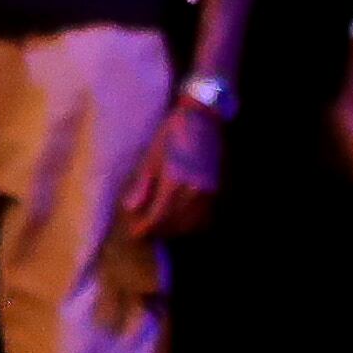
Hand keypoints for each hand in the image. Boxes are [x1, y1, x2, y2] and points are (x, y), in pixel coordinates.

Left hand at [118, 96, 226, 241]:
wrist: (205, 119)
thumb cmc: (173, 134)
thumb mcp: (151, 157)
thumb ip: (142, 186)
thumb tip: (131, 209)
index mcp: (175, 183)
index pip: (158, 218)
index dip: (145, 229)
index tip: (135, 234)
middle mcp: (196, 192)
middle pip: (175, 225)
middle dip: (159, 231)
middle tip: (145, 230)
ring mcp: (211, 193)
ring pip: (193, 225)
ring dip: (176, 230)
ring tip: (162, 226)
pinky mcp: (221, 191)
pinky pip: (209, 218)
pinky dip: (195, 224)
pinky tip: (183, 220)